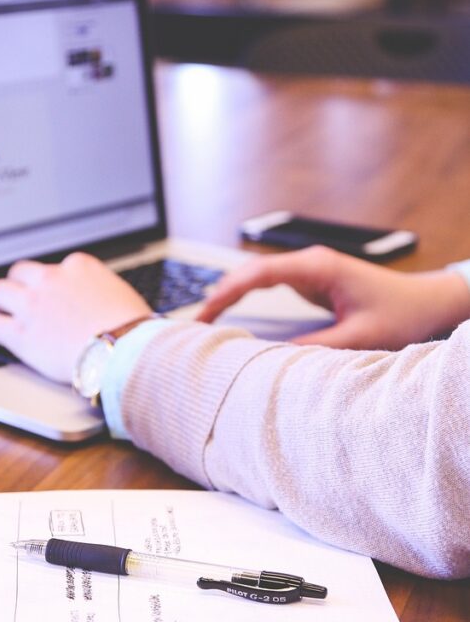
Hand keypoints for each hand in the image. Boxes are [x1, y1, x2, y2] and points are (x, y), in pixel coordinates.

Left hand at [0, 252, 151, 382]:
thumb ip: (104, 292)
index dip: (52, 281)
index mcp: (80, 267)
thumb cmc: (133, 328)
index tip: (52, 291)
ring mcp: (33, 306)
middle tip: (19, 296)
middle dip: (19, 284)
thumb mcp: (122, 295)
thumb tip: (106, 301)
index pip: (57, 267)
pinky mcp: (21, 334)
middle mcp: (52, 280)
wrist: (124, 350)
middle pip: (21, 272)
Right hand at [198, 246, 469, 349]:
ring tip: (205, 320)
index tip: (204, 313)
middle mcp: (310, 263)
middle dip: (221, 294)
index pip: (259, 273)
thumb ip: (315, 348)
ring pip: (257, 276)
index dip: (227, 292)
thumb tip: (271, 358)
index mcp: (318, 267)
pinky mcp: (312, 280)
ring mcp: (310, 269)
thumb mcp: (359, 337)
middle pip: (251, 272)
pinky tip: (232, 312)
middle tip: (195, 323)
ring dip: (231, 294)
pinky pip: (270, 284)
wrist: (426, 302)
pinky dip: (247, 297)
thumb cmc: (400, 314)